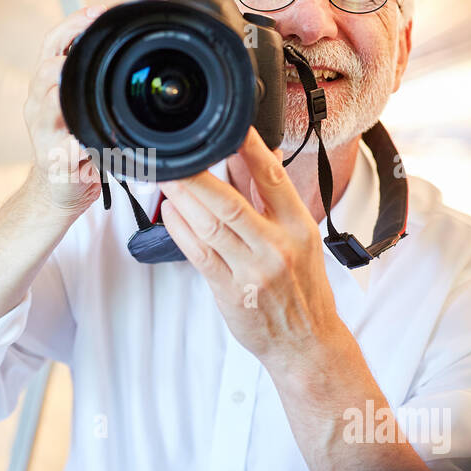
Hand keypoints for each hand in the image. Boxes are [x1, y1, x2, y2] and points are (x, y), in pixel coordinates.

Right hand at [23, 6, 105, 217]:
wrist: (59, 188)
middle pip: (45, 67)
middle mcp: (38, 103)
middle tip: (94, 39)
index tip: (97, 11)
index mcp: (48, 85)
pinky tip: (91, 141)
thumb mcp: (83, 106)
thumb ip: (93, 80)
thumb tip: (128, 49)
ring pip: (47, 102)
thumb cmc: (76, 144)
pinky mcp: (52, 159)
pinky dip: (79, 143)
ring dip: (65, 90)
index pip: (52, 42)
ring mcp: (41, 131)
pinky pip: (64, 146)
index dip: (73, 23)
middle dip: (68, 51)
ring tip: (80, 80)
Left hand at [157, 126, 360, 403]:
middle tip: (176, 153)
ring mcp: (252, 270)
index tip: (229, 126)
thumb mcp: (302, 239)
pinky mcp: (230, 291)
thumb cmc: (303, 288)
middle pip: (230, 201)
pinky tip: (169, 212)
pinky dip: (180, 229)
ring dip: (182, 198)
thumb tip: (261, 154)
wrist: (306, 343)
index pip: (272, 178)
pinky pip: (199, 254)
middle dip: (198, 174)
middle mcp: (277, 246)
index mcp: (299, 227)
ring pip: (210, 225)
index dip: (249, 148)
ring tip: (164, 176)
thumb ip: (274, 199)